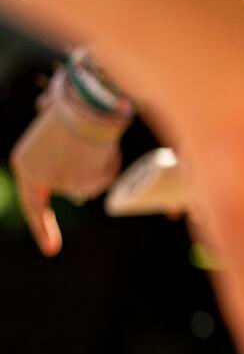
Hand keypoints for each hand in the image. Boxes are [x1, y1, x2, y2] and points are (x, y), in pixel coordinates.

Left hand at [11, 86, 123, 254]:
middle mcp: (40, 178)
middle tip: (88, 146)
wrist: (87, 103)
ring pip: (90, 183)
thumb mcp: (53, 122)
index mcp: (25, 166)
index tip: (51, 251)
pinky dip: (109, 165)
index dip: (42, 228)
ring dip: (98, 166)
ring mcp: (62, 183)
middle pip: (71, 187)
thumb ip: (55, 135)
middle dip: (84, 173)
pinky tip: (103, 147)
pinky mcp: (84, 182)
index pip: (32, 204)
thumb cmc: (72, 107)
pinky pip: (103, 179)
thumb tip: (53, 128)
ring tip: (94, 139)